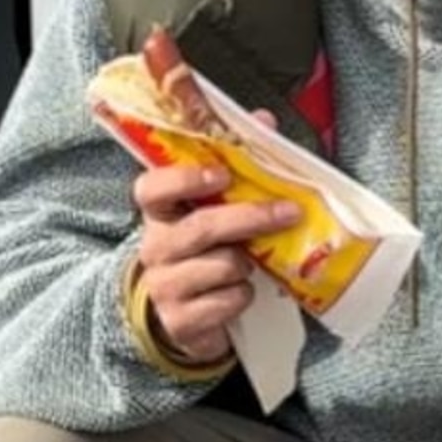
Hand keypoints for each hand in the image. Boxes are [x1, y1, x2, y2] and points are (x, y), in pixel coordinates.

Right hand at [131, 154, 297, 369]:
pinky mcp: (180, 321)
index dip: (184, 179)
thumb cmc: (206, 252)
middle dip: (250, 218)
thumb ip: (237, 162)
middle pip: (202, 227)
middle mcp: (155, 247)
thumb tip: (263, 121)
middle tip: (289, 212)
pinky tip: (239, 293)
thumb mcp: (214, 210)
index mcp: (160, 213)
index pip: (152, 188)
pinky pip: (229, 300)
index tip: (222, 174)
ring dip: (247, 264)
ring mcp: (164, 286)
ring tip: (249, 263)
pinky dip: (244, 296)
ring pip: (223, 265)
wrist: (187, 317)